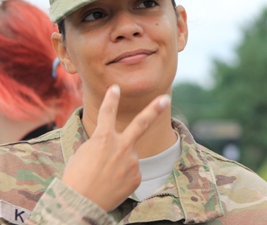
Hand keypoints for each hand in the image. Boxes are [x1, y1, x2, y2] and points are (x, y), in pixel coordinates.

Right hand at [61, 85, 169, 211]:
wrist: (80, 204)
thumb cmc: (75, 179)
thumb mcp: (81, 155)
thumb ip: (99, 146)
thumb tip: (110, 147)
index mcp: (103, 138)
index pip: (107, 112)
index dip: (112, 99)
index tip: (116, 88)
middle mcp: (121, 146)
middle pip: (141, 123)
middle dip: (154, 109)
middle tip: (165, 98)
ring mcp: (132, 161)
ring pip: (128, 158)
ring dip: (118, 165)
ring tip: (105, 179)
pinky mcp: (137, 176)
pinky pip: (131, 173)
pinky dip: (122, 178)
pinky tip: (112, 186)